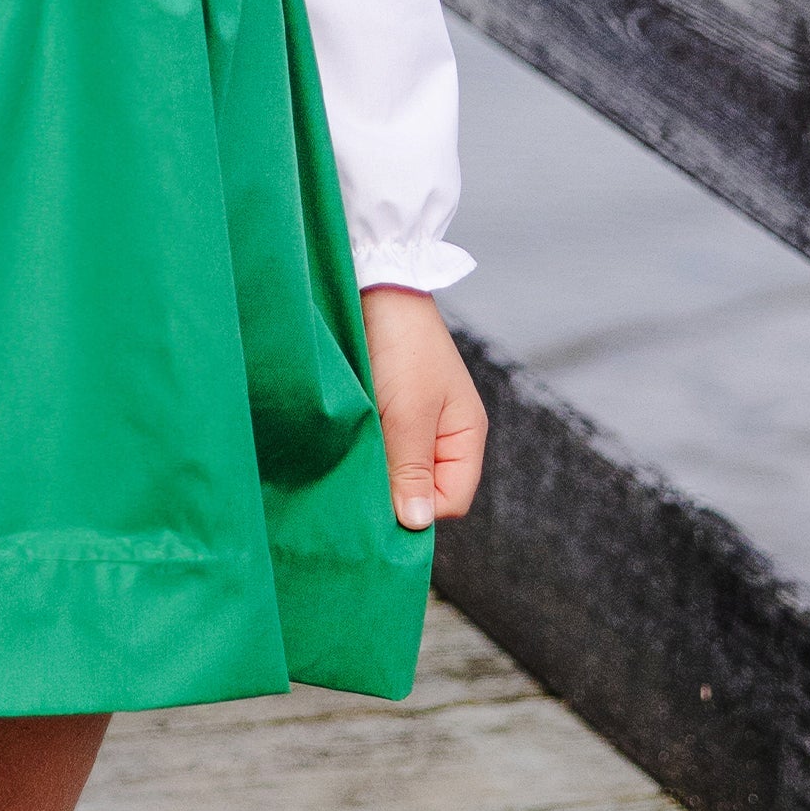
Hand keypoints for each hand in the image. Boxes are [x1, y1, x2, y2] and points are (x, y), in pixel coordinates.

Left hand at [360, 286, 486, 532]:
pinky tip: (344, 445)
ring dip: (375, 471)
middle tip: (359, 487)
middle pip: (424, 490)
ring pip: (398, 471)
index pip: (451, 500)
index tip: (379, 507)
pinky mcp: (386, 410)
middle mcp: (443, 435)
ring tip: (350, 461)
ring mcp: (414, 422)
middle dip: (394, 493)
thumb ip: (412, 469)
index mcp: (465, 436)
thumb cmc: (401, 346)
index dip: (418, 511)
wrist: (376, 286)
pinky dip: (364, 451)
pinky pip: (380, 448)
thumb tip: (415, 524)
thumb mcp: (408, 413)